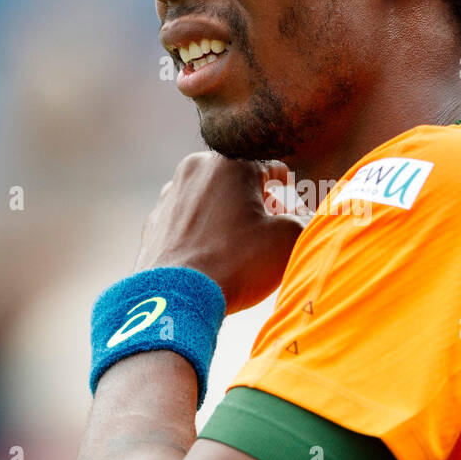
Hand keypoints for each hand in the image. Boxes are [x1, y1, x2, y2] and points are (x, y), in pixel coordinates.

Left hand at [135, 153, 305, 313]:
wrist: (176, 296)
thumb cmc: (235, 263)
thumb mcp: (287, 240)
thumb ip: (305, 220)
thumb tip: (305, 218)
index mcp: (230, 162)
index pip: (272, 169)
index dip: (288, 193)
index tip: (291, 211)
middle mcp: (196, 169)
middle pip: (239, 182)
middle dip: (257, 203)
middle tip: (269, 231)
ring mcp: (170, 194)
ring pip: (212, 199)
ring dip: (229, 216)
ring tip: (240, 247)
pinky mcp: (155, 220)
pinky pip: (189, 220)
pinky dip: (203, 232)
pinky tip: (213, 257)